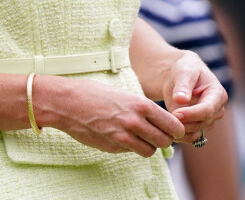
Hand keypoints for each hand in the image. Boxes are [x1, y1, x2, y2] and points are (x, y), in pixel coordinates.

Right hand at [45, 77, 185, 157]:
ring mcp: (123, 137)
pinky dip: (131, 147)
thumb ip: (142, 109)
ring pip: (150, 151)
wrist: (68, 102)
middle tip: (158, 134)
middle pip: (164, 141)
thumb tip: (160, 122)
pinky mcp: (113, 147)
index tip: (174, 129)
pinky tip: (121, 135)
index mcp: (140, 105)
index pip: (172, 125)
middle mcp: (134, 122)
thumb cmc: (95, 93)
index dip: (176, 129)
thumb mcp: (124, 94)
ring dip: (148, 145)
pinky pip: (131, 151)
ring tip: (140, 136)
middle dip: (164, 139)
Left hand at [162, 51, 226, 143]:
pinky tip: (167, 127)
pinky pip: (190, 136)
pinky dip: (179, 135)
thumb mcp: (184, 71)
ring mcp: (207, 119)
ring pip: (196, 131)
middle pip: (202, 123)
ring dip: (181, 129)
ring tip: (165, 121)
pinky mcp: (197, 125)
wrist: (180, 75)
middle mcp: (216, 110)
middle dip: (185, 123)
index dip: (192, 114)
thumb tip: (181, 99)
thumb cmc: (186, 68)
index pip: (208, 109)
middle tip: (167, 119)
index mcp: (218, 94)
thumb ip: (183, 85)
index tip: (176, 113)